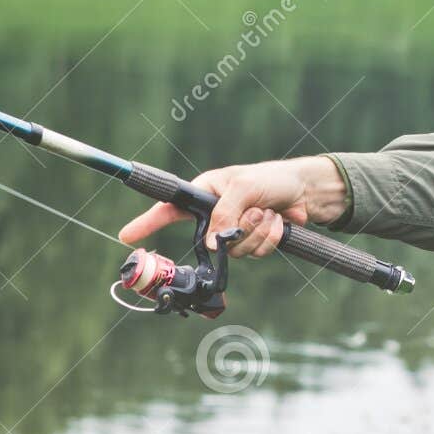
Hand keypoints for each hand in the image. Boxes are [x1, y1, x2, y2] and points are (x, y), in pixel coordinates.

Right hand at [116, 155, 346, 258]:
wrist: (306, 191)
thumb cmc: (272, 179)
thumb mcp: (244, 188)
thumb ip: (224, 214)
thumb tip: (212, 244)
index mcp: (205, 192)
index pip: (169, 208)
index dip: (147, 222)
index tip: (127, 236)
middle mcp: (216, 214)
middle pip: (210, 241)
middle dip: (238, 231)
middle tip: (257, 211)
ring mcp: (234, 231)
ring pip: (235, 251)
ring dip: (258, 232)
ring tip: (269, 211)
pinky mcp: (252, 242)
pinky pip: (254, 254)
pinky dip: (269, 238)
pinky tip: (278, 221)